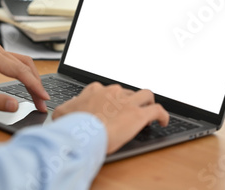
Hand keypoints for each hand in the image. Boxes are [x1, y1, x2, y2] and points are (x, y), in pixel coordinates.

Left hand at [0, 41, 48, 111]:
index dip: (34, 86)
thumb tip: (16, 106)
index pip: (20, 70)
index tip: (43, 98)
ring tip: (38, 97)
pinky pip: (15, 62)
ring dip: (32, 79)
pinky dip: (24, 74)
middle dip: (36, 84)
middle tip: (42, 102)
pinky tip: (29, 86)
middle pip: (25, 64)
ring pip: (22, 62)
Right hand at [53, 82, 168, 153]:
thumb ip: (64, 109)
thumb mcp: (61, 114)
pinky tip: (163, 122)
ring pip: (146, 95)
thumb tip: (61, 112)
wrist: (83, 133)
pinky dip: (162, 115)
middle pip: (126, 92)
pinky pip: (157, 110)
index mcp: (95, 90)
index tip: (111, 108)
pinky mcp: (138, 114)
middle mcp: (112, 91)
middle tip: (126, 114)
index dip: (110, 99)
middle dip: (128, 102)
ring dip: (148, 102)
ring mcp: (127, 101)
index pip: (106, 90)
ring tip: (148, 111)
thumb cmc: (73, 125)